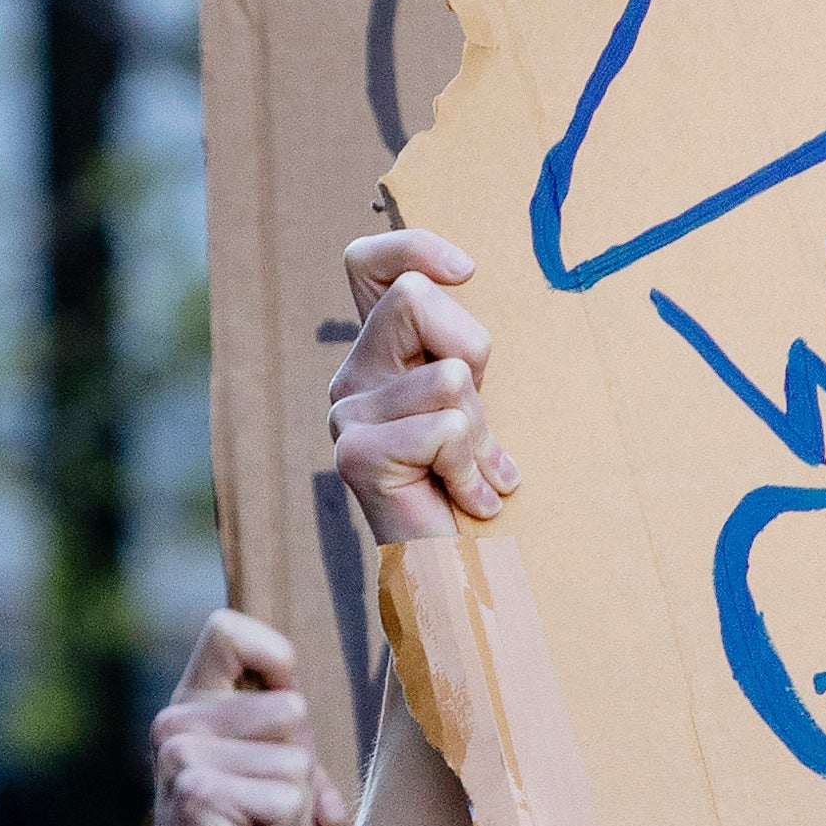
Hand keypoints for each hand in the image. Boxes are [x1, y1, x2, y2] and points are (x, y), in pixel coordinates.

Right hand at [158, 610, 344, 825]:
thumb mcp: (269, 776)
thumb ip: (290, 739)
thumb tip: (334, 735)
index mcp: (192, 705)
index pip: (228, 630)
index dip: (273, 657)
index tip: (285, 700)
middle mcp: (177, 721)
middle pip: (291, 707)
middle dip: (305, 767)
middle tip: (281, 814)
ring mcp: (183, 754)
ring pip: (296, 759)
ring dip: (299, 813)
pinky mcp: (199, 791)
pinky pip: (286, 798)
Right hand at [330, 228, 517, 545]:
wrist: (459, 577)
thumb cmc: (473, 487)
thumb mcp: (476, 402)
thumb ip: (460, 351)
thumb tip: (464, 273)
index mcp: (377, 356)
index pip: (367, 265)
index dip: (414, 247)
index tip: (467, 271)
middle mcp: (350, 378)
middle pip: (416, 297)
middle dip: (471, 352)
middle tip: (476, 422)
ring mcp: (345, 415)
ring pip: (446, 372)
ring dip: (481, 429)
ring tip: (472, 472)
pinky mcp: (356, 455)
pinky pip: (445, 427)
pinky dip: (472, 466)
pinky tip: (468, 499)